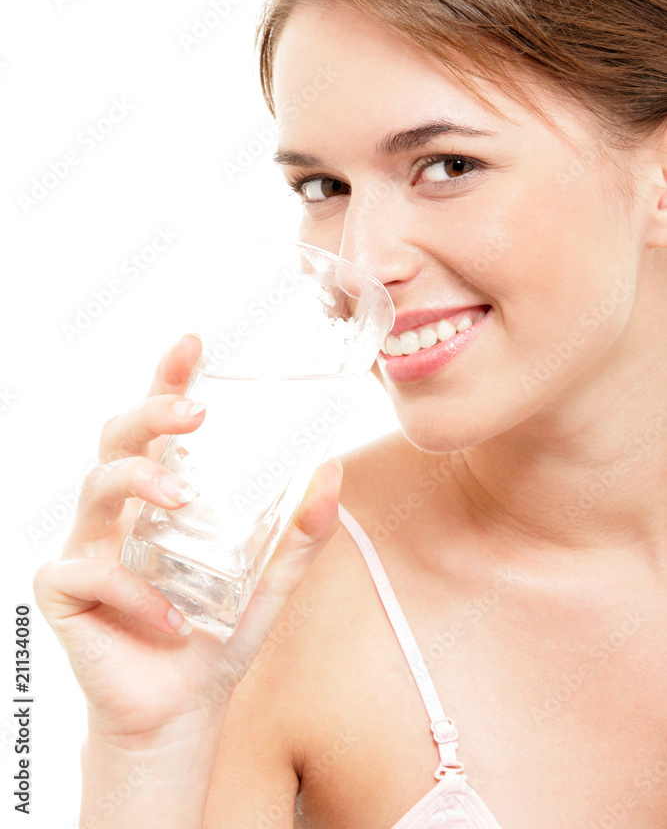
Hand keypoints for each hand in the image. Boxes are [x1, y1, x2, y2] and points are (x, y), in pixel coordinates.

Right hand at [33, 333, 342, 741]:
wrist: (182, 712)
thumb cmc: (216, 636)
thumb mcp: (270, 581)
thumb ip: (301, 533)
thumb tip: (332, 472)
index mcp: (162, 495)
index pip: (160, 423)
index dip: (168, 377)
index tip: (194, 341)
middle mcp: (122, 510)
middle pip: (118, 435)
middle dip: (152, 412)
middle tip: (197, 412)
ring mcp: (90, 544)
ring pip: (95, 484)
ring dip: (140, 484)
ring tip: (182, 503)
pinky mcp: (66, 589)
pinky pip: (86, 570)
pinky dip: (134, 593)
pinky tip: (174, 621)